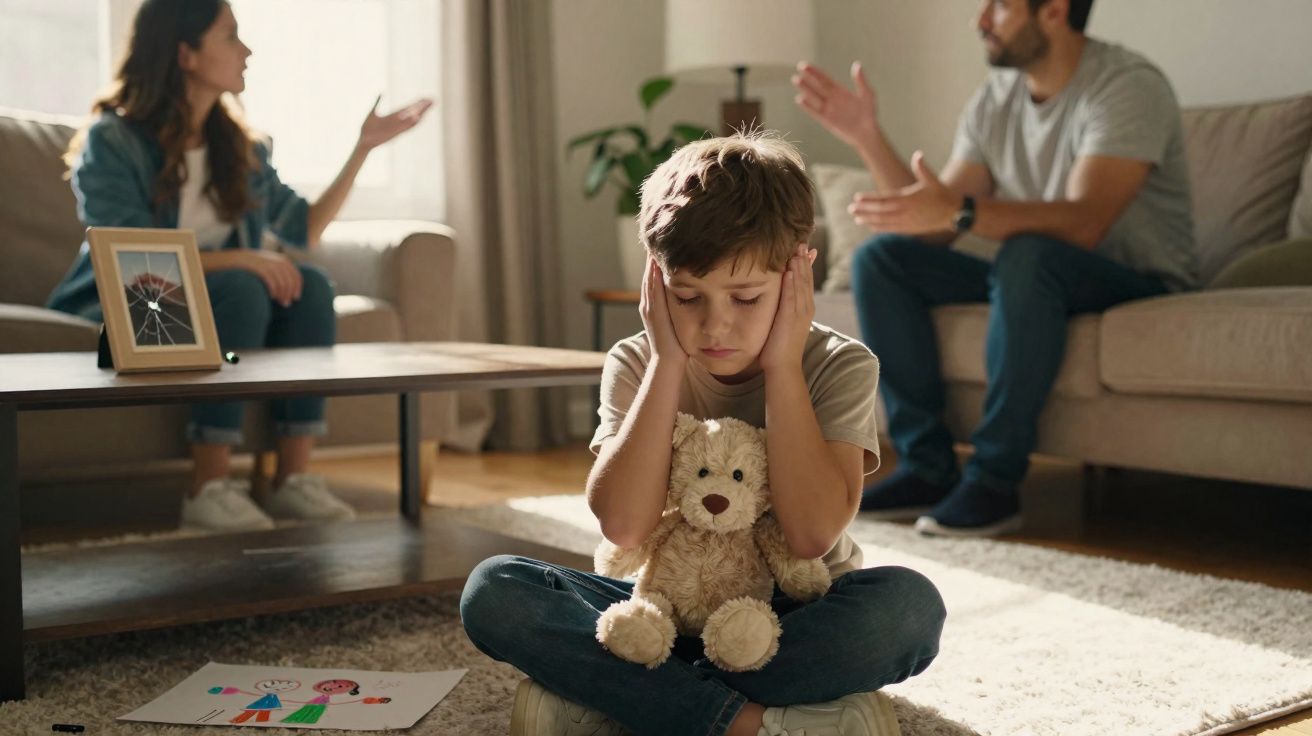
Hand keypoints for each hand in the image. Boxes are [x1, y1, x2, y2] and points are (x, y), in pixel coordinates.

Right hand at [240, 250, 301, 306]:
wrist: (239, 258)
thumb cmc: (257, 266)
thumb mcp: (272, 265)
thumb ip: (282, 273)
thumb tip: (292, 291)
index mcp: (284, 261)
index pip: (296, 276)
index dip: (297, 289)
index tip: (296, 298)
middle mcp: (279, 262)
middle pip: (290, 282)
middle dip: (289, 294)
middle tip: (286, 304)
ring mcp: (271, 265)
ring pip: (282, 284)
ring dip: (282, 295)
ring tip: (279, 302)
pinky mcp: (262, 269)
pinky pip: (272, 284)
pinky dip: (273, 292)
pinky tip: (271, 297)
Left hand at [357, 95, 433, 151]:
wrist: (364, 140)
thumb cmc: (368, 128)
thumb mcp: (373, 112)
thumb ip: (377, 102)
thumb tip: (381, 93)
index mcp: (394, 116)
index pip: (409, 108)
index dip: (418, 103)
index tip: (426, 98)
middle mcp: (398, 122)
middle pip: (414, 113)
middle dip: (423, 107)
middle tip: (432, 100)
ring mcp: (397, 128)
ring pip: (412, 120)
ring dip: (420, 113)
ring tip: (429, 106)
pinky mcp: (394, 133)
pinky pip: (405, 127)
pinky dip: (411, 122)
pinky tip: (417, 116)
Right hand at [640, 256, 686, 367]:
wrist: (668, 362)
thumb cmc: (676, 347)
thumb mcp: (678, 323)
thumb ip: (681, 311)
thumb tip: (694, 300)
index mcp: (653, 307)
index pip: (653, 280)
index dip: (655, 264)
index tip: (661, 249)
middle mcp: (647, 305)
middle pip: (648, 275)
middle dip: (651, 258)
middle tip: (654, 239)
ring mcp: (649, 308)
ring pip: (648, 279)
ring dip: (650, 263)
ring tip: (654, 245)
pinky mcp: (653, 312)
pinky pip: (652, 289)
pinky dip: (652, 275)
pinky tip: (655, 262)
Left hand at [759, 244, 816, 374]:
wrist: (784, 368)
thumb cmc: (780, 348)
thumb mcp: (783, 323)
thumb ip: (784, 310)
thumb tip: (779, 300)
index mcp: (804, 308)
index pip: (806, 281)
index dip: (805, 264)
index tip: (804, 248)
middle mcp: (805, 308)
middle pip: (806, 278)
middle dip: (804, 259)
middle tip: (802, 241)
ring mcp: (799, 313)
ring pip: (801, 284)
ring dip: (800, 265)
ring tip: (797, 248)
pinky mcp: (790, 318)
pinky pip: (791, 296)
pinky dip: (792, 282)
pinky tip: (790, 269)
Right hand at [792, 61, 879, 148]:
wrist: (866, 132)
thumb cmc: (869, 113)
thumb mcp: (868, 95)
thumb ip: (861, 81)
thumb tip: (857, 65)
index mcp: (840, 91)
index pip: (824, 79)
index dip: (815, 72)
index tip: (804, 66)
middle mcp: (832, 98)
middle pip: (817, 87)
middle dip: (808, 78)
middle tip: (798, 69)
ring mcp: (828, 109)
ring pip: (814, 97)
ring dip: (805, 89)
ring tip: (796, 80)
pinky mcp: (826, 120)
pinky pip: (815, 112)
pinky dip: (808, 106)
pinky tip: (800, 99)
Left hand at [848, 151, 960, 234]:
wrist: (954, 214)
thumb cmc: (943, 194)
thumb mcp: (933, 179)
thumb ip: (922, 168)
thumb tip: (918, 154)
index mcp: (908, 198)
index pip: (884, 198)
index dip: (869, 199)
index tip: (857, 197)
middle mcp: (905, 212)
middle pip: (880, 212)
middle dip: (864, 210)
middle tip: (850, 208)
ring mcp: (906, 222)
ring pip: (883, 222)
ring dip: (868, 220)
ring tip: (856, 218)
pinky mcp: (909, 229)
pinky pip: (890, 229)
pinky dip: (879, 228)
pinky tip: (869, 226)